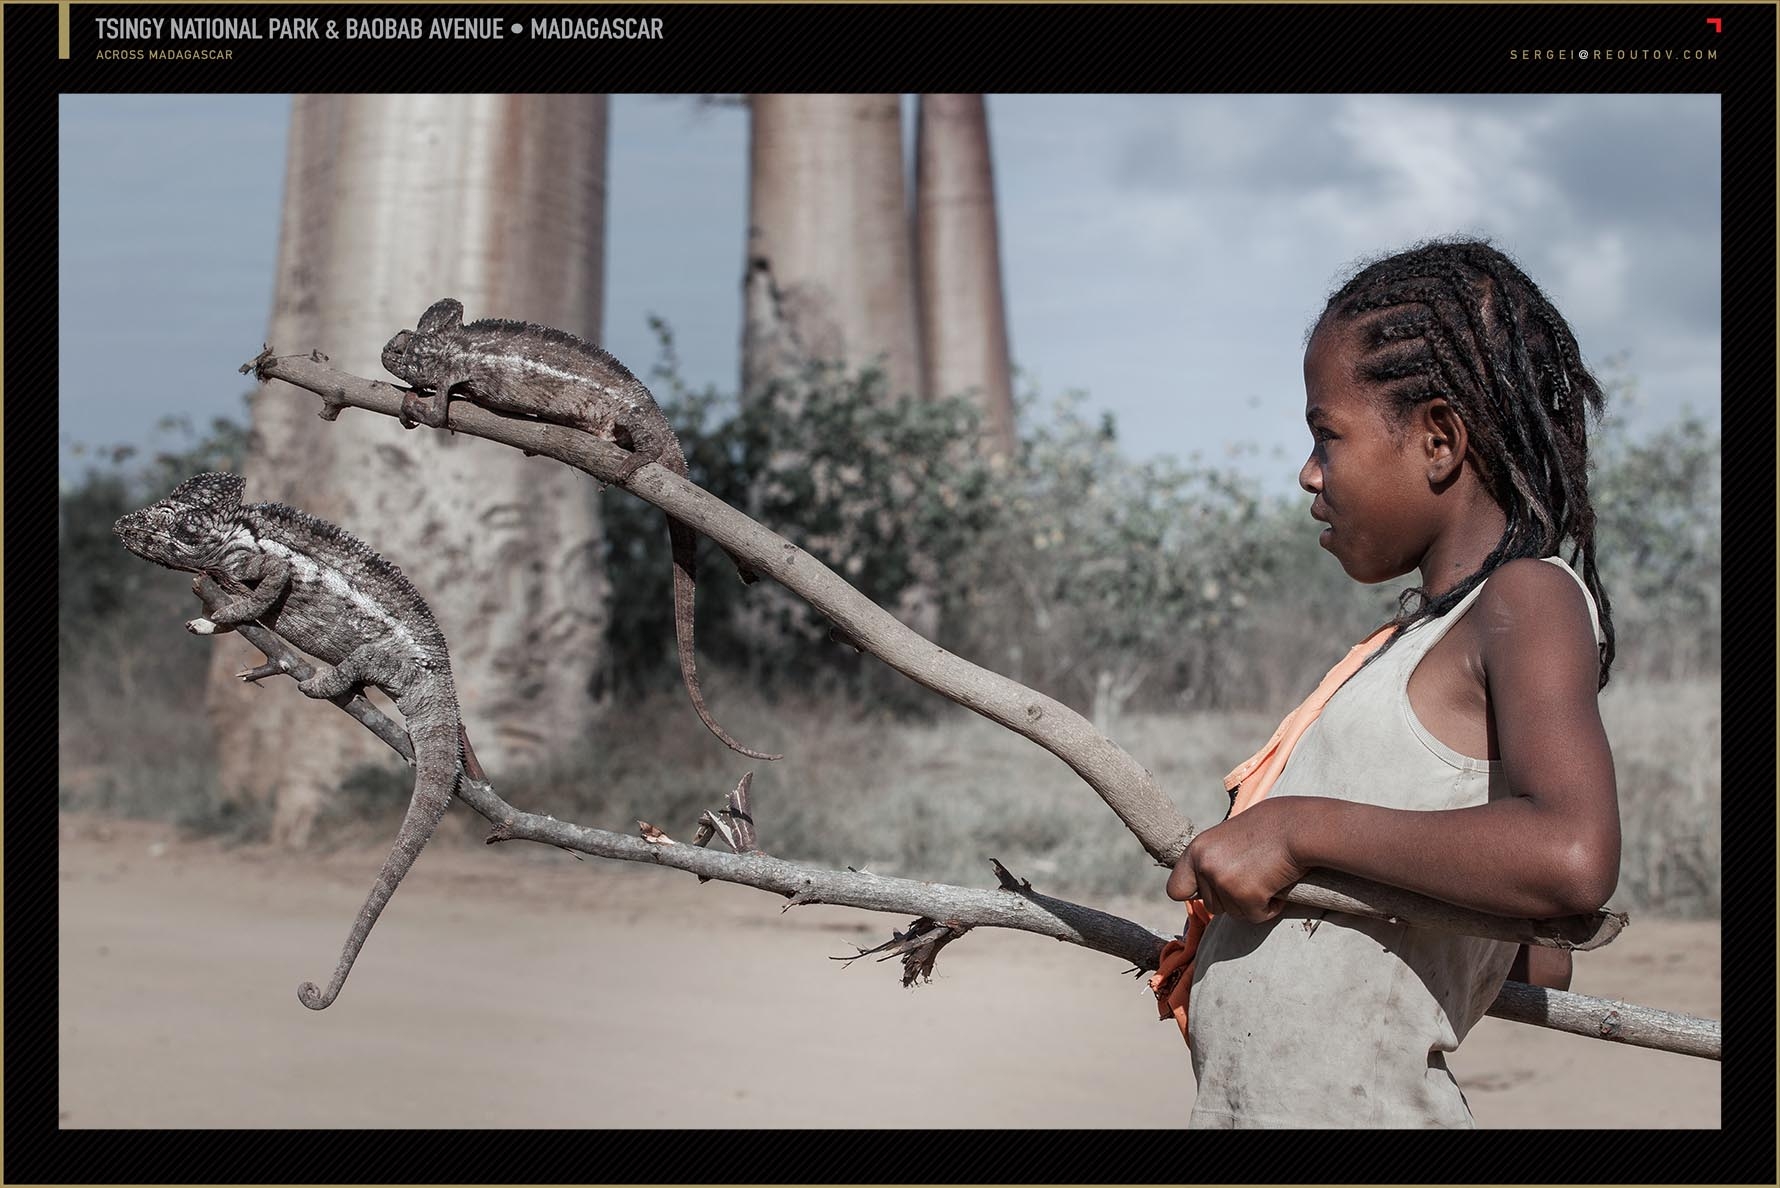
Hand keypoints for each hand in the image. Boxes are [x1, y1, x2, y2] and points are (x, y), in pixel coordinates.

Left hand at [1165, 799, 1310, 923]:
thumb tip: (1206, 885)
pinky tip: (1278, 885)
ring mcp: (1224, 881)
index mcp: (1197, 850)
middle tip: (1255, 877)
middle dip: (1233, 899)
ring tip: (1267, 877)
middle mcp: (1205, 866)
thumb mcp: (1229, 838)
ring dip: (1252, 903)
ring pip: (1234, 914)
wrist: (1298, 826)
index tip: (1212, 890)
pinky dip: (1269, 908)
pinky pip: (1256, 916)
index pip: (1175, 889)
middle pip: (1211, 906)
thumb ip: (1214, 859)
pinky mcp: (1247, 896)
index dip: (1195, 894)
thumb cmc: (1270, 827)